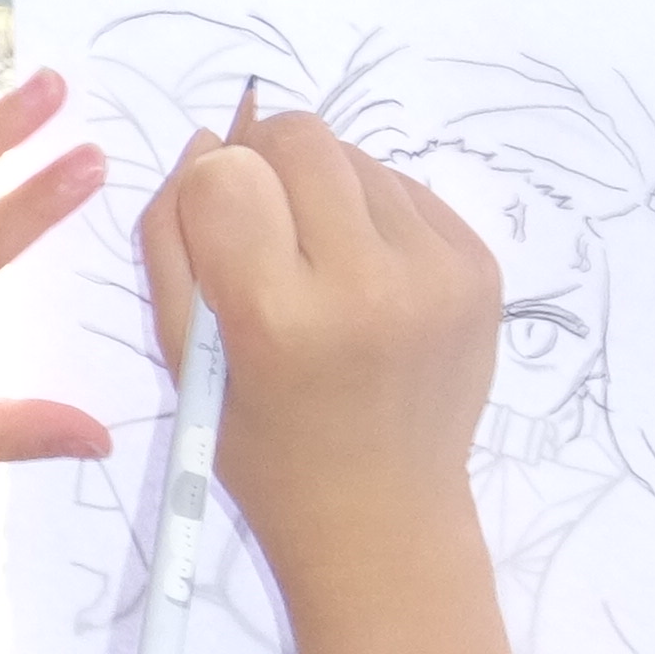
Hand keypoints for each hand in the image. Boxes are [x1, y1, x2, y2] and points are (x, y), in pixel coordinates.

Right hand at [137, 102, 501, 592]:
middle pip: (301, 138)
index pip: (228, 174)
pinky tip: (364, 278)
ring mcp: (438, 272)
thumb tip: (209, 142)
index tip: (216, 233)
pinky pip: (406, 189)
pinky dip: (371, 214)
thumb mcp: (183, 356)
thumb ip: (174, 242)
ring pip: (356, 156)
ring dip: (322, 190)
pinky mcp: (480, 267)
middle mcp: (369, 282)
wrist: (383, 514)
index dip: (209, 190)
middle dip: (265, 165)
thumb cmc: (262, 447)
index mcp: (279, 316)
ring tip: (317, 265)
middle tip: (263, 230)